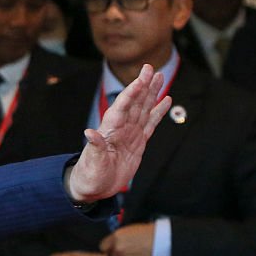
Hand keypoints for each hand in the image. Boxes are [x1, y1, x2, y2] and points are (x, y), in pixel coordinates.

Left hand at [66, 65, 170, 202]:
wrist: (94, 188)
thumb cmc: (90, 176)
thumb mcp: (92, 163)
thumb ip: (95, 148)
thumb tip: (89, 133)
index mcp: (109, 130)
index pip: (122, 107)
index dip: (131, 93)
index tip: (140, 79)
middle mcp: (120, 128)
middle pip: (134, 103)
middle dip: (143, 85)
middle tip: (150, 67)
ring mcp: (130, 134)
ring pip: (143, 109)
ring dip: (151, 93)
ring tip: (160, 76)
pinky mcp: (138, 142)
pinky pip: (150, 123)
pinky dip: (158, 112)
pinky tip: (166, 100)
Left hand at [100, 223, 155, 255]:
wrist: (165, 241)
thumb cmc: (152, 233)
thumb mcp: (132, 230)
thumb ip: (120, 237)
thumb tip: (114, 243)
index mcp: (117, 236)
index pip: (103, 246)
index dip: (109, 249)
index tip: (112, 250)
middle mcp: (118, 248)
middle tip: (128, 253)